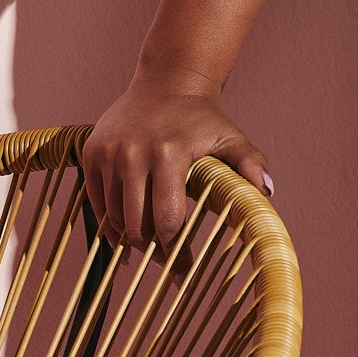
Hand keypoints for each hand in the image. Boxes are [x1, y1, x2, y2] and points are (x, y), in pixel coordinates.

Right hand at [81, 69, 273, 277]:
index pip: (168, 219)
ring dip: (130, 238)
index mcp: (169, 153)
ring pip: (114, 217)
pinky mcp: (91, 153)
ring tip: (147, 249)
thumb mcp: (230, 138)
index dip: (177, 252)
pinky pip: (97, 201)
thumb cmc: (202, 118)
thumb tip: (266, 191)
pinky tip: (124, 232)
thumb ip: (249, 163)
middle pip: (137, 224)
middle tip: (166, 264)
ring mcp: (109, 153)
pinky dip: (110, 221)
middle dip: (153, 250)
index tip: (183, 274)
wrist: (167, 82)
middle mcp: (134, 153)